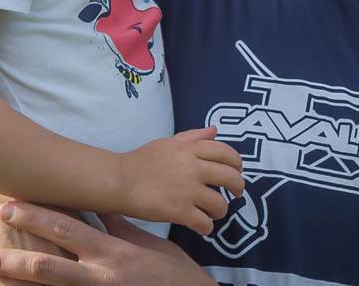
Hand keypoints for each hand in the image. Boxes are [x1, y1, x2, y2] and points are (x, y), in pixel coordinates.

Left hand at [0, 203, 214, 285]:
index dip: (35, 217)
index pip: (67, 229)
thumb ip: (118, 226)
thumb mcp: (149, 244)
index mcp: (112, 253)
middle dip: (10, 261)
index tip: (8, 206)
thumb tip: (95, 203)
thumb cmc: (174, 275)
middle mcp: (100, 277)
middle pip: (46, 267)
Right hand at [120, 126, 243, 235]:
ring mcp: (188, 191)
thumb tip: (214, 131)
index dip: (237, 163)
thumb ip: (193, 136)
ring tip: (213, 212)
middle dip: (238, 187)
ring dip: (220, 211)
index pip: (226, 153)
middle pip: (230, 178)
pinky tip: (201, 226)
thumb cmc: (141, 160)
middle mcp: (193, 168)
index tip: (237, 170)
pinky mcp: (179, 212)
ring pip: (220, 204)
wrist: (120, 180)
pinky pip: (205, 223)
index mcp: (190, 149)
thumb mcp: (168, 142)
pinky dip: (206, 227)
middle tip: (236, 193)